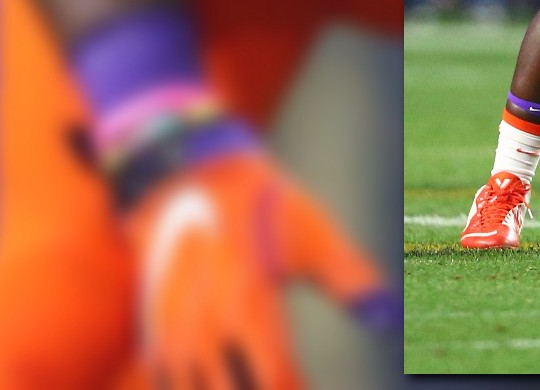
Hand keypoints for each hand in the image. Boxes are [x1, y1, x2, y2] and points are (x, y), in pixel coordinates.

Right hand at [127, 151, 395, 388]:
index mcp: (248, 313)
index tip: (311, 387)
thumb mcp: (312, 234)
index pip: (277, 384)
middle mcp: (203, 332)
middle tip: (284, 381)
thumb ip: (350, 280)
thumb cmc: (260, 205)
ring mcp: (169, 334)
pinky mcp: (150, 329)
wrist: (185, 171)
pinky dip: (193, 384)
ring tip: (252, 375)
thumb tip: (389, 316)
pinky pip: (168, 379)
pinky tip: (222, 374)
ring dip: (224, 388)